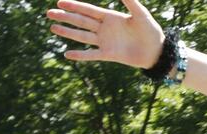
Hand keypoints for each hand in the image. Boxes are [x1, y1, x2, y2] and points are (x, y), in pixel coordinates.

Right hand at [46, 0, 164, 68]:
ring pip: (83, 36)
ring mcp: (106, 42)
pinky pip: (92, 54)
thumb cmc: (151, 31)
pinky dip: (81, 55)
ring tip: (53, 28)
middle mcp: (105, 29)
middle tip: (49, 13)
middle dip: (66, 17)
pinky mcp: (109, 54)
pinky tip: (67, 54)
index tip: (60, 2)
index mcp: (111, 17)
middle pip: (81, 21)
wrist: (158, 52)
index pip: (89, 10)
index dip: (75, 6)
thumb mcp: (141, 14)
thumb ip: (130, 1)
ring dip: (68, 33)